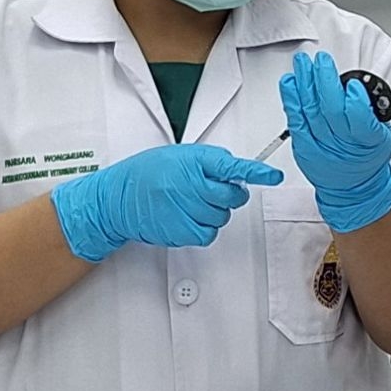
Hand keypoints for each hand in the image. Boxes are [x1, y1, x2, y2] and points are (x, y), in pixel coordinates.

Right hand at [51, 144, 281, 262]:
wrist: (116, 199)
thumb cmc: (146, 174)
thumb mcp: (178, 156)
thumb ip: (208, 162)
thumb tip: (235, 171)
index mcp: (192, 161)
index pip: (230, 166)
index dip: (256, 172)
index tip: (274, 176)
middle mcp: (190, 184)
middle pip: (233, 196)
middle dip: (228, 195)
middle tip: (206, 191)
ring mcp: (186, 208)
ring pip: (223, 216)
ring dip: (213, 212)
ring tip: (189, 204)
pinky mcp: (181, 230)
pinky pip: (210, 233)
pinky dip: (204, 228)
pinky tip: (187, 218)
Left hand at [280, 50, 390, 232]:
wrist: (354, 186)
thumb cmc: (367, 156)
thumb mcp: (383, 135)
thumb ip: (372, 112)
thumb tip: (356, 85)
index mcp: (369, 140)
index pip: (361, 120)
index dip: (355, 101)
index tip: (352, 85)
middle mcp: (344, 144)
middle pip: (331, 110)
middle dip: (325, 80)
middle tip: (322, 60)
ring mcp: (321, 146)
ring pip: (311, 111)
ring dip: (305, 83)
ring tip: (303, 63)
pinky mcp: (303, 147)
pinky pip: (295, 121)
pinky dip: (291, 100)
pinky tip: (290, 83)